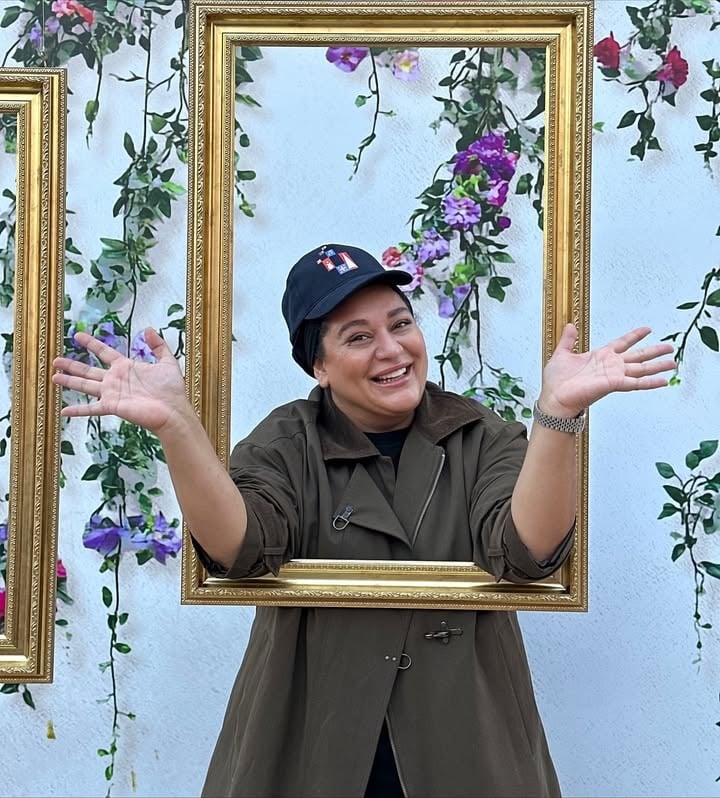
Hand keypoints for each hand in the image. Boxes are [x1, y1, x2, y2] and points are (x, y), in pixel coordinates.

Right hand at [52, 327, 190, 434]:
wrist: (174, 410)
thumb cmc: (172, 389)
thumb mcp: (167, 362)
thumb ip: (158, 345)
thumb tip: (149, 329)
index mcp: (126, 367)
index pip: (104, 352)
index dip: (91, 343)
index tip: (77, 335)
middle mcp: (115, 380)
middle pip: (88, 370)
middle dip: (72, 365)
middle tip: (56, 360)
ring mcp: (112, 393)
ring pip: (85, 386)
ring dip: (69, 382)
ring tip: (54, 376)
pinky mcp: (113, 406)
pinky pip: (92, 408)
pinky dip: (77, 410)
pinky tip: (64, 411)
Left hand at [538, 324, 675, 417]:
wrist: (553, 398)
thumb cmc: (556, 381)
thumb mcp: (562, 354)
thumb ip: (568, 341)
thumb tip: (570, 326)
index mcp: (600, 356)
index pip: (622, 343)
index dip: (634, 336)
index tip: (647, 329)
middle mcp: (610, 366)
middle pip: (637, 356)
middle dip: (654, 351)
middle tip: (670, 347)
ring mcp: (613, 375)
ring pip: (641, 369)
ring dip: (657, 366)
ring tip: (673, 362)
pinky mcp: (613, 384)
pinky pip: (635, 383)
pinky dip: (650, 382)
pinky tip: (664, 381)